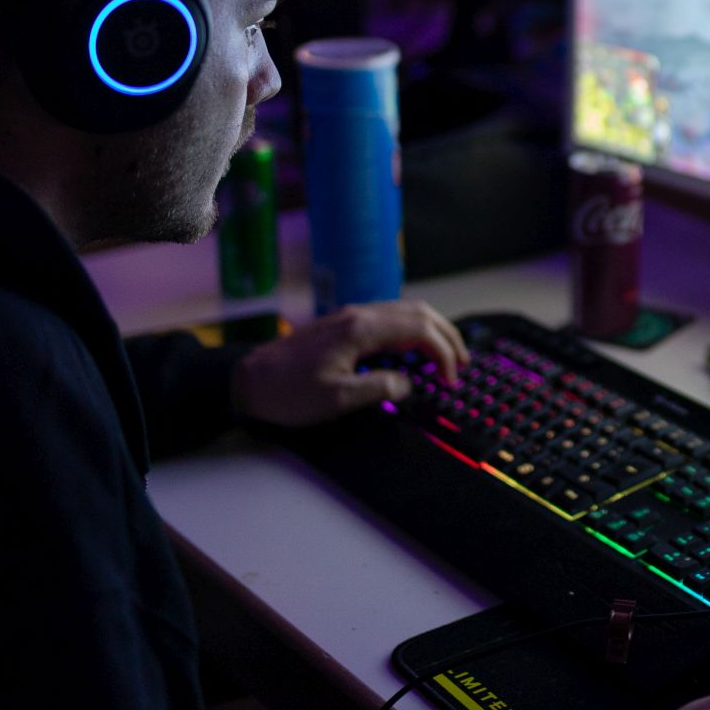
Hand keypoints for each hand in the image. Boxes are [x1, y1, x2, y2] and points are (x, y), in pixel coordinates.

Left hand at [231, 300, 466, 427]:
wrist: (247, 380)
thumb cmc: (288, 393)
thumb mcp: (336, 399)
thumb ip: (379, 388)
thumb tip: (407, 383)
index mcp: (362, 330)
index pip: (420, 330)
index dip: (443, 354)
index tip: (450, 380)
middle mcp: (360, 315)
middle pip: (419, 312)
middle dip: (447, 336)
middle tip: (462, 363)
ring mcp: (351, 316)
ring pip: (406, 310)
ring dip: (431, 330)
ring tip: (445, 355)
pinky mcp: (343, 324)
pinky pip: (390, 317)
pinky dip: (412, 330)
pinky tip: (413, 350)